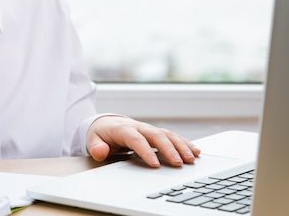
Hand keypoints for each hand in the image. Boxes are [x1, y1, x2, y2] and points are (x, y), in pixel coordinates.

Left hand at [86, 116, 200, 167]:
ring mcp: (149, 129)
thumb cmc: (101, 134)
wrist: (106, 123)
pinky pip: (172, 136)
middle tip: (178, 163)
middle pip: (157, 136)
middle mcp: (139, 127)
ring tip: (191, 159)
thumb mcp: (93, 140)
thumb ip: (96, 147)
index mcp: (124, 129)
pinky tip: (195, 151)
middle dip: (169, 149)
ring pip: (168, 135)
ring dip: (181, 146)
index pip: (136, 140)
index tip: (155, 165)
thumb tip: (100, 151)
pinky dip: (185, 143)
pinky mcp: (156, 132)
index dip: (146, 151)